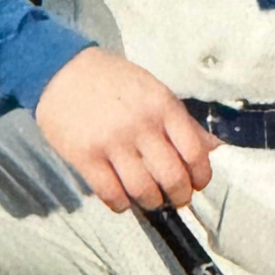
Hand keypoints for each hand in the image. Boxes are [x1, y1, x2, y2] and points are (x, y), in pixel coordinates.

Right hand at [35, 46, 215, 213]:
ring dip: (151, 202)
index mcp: (163, 106)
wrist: (60, 70)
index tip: (196, 183)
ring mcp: (112, 142)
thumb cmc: (111, 80)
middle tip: (176, 198)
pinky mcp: (85, 156)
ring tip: (149, 199)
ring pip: (143, 191)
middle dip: (179, 196)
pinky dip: (121, 204)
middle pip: (172, 178)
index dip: (200, 176)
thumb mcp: (153, 90)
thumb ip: (182, 120)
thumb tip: (213, 147)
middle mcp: (141, 125)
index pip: (195, 153)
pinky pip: (110, 194)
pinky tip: (122, 199)